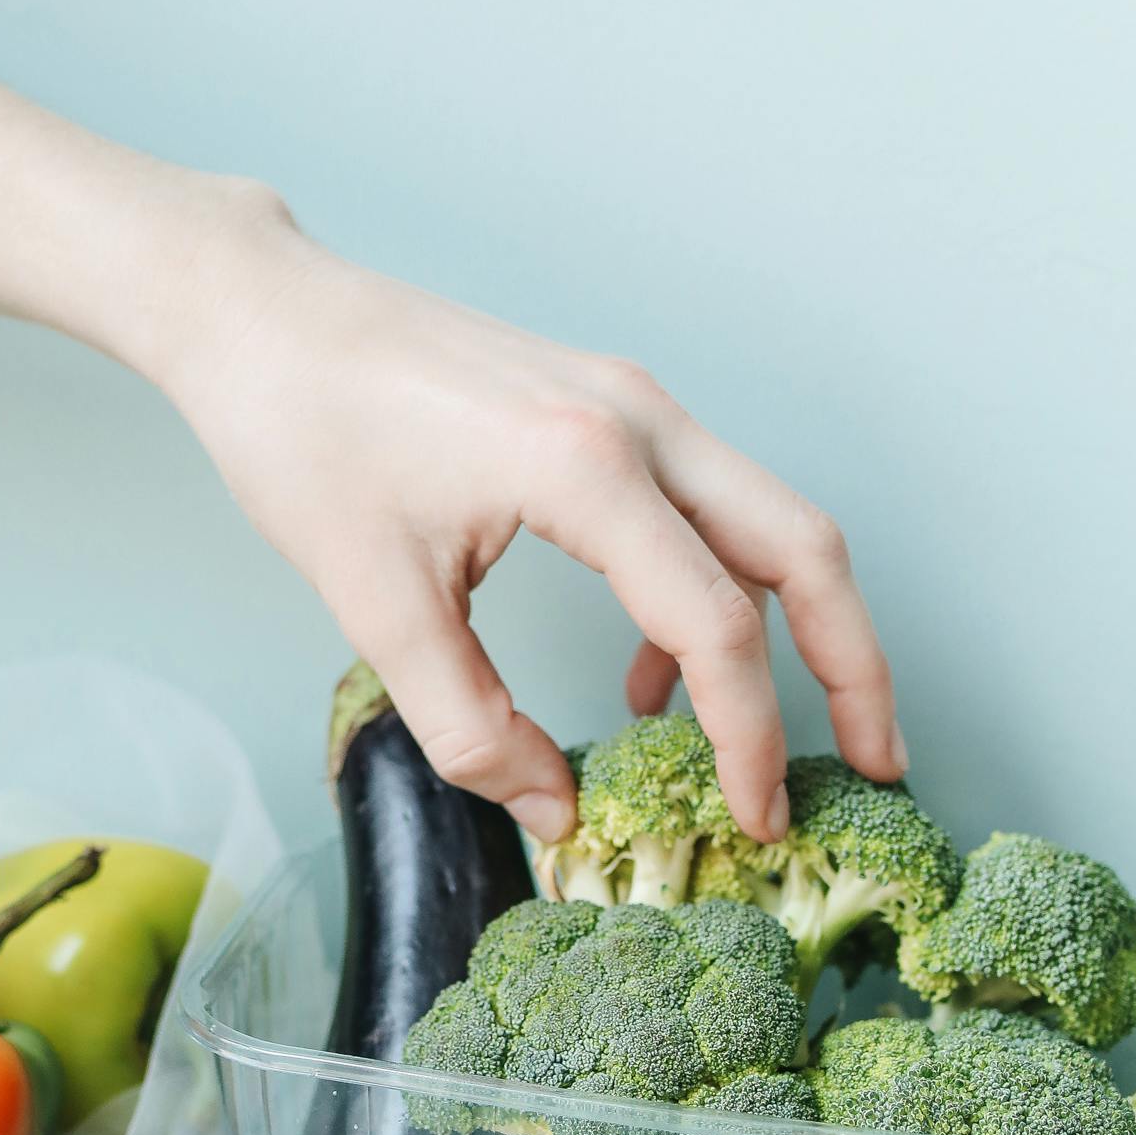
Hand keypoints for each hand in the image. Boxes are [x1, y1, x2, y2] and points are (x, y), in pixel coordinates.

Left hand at [165, 202, 902, 847]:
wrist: (261, 316)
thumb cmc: (302, 435)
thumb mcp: (374, 606)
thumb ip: (470, 725)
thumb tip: (553, 812)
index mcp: (585, 468)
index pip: (717, 626)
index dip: (749, 737)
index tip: (757, 818)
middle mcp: (637, 421)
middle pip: (806, 550)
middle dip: (855, 666)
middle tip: (874, 766)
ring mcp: (631, 401)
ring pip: (770, 519)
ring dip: (794, 625)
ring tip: (763, 738)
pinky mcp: (607, 403)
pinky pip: (705, 503)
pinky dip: (712, 588)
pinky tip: (648, 671)